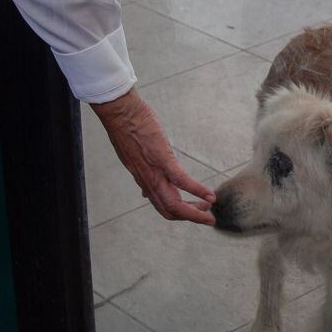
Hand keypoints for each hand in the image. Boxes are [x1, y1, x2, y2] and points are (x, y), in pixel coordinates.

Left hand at [90, 90, 215, 224]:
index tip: (194, 210)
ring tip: (210, 215)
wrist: (120, 113)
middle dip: (190, 217)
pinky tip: (210, 196)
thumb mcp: (134, 156)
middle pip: (169, 210)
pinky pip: (181, 180)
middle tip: (207, 218)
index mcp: (144, 179)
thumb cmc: (129, 129)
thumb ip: (143, 173)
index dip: (179, 213)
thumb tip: (144, 192)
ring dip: (195, 213)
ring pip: (174, 204)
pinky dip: (197, 191)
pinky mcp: (162, 159)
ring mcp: (155, 172)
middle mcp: (148, 181)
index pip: (162, 205)